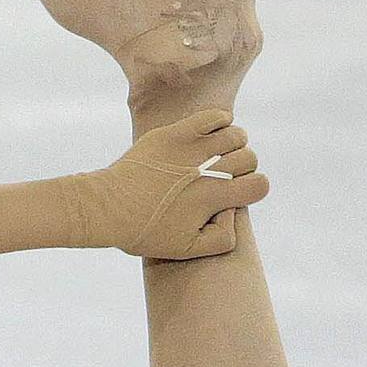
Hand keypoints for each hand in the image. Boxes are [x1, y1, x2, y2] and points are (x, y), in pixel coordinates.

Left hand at [60, 109, 270, 259]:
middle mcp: (204, 170)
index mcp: (212, 198)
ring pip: (235, 134)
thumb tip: (234, 211)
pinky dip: (220, 120)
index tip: (238, 192)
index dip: (255, 189)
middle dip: (245, 166)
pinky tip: (211, 133)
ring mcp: (188, 148)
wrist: (105, 207)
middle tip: (225, 173)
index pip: (261, 185)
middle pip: (249, 157)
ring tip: (220, 152)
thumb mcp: (187, 249)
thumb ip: (223, 238)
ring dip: (235, 143)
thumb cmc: (145, 231)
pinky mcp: (171, 134)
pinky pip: (211, 116)